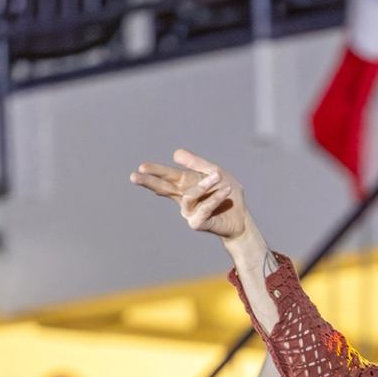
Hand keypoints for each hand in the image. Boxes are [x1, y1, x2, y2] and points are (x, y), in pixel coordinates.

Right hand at [131, 151, 253, 241]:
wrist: (242, 217)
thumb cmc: (228, 194)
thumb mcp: (216, 173)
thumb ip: (197, 164)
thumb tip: (175, 154)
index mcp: (185, 184)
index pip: (167, 176)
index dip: (154, 171)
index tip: (141, 167)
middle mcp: (183, 198)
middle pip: (163, 188)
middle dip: (149, 181)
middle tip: (135, 176)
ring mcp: (188, 212)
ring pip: (189, 196)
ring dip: (203, 185)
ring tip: (217, 177)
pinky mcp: (196, 223)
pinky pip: (204, 207)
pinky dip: (215, 197)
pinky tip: (226, 191)